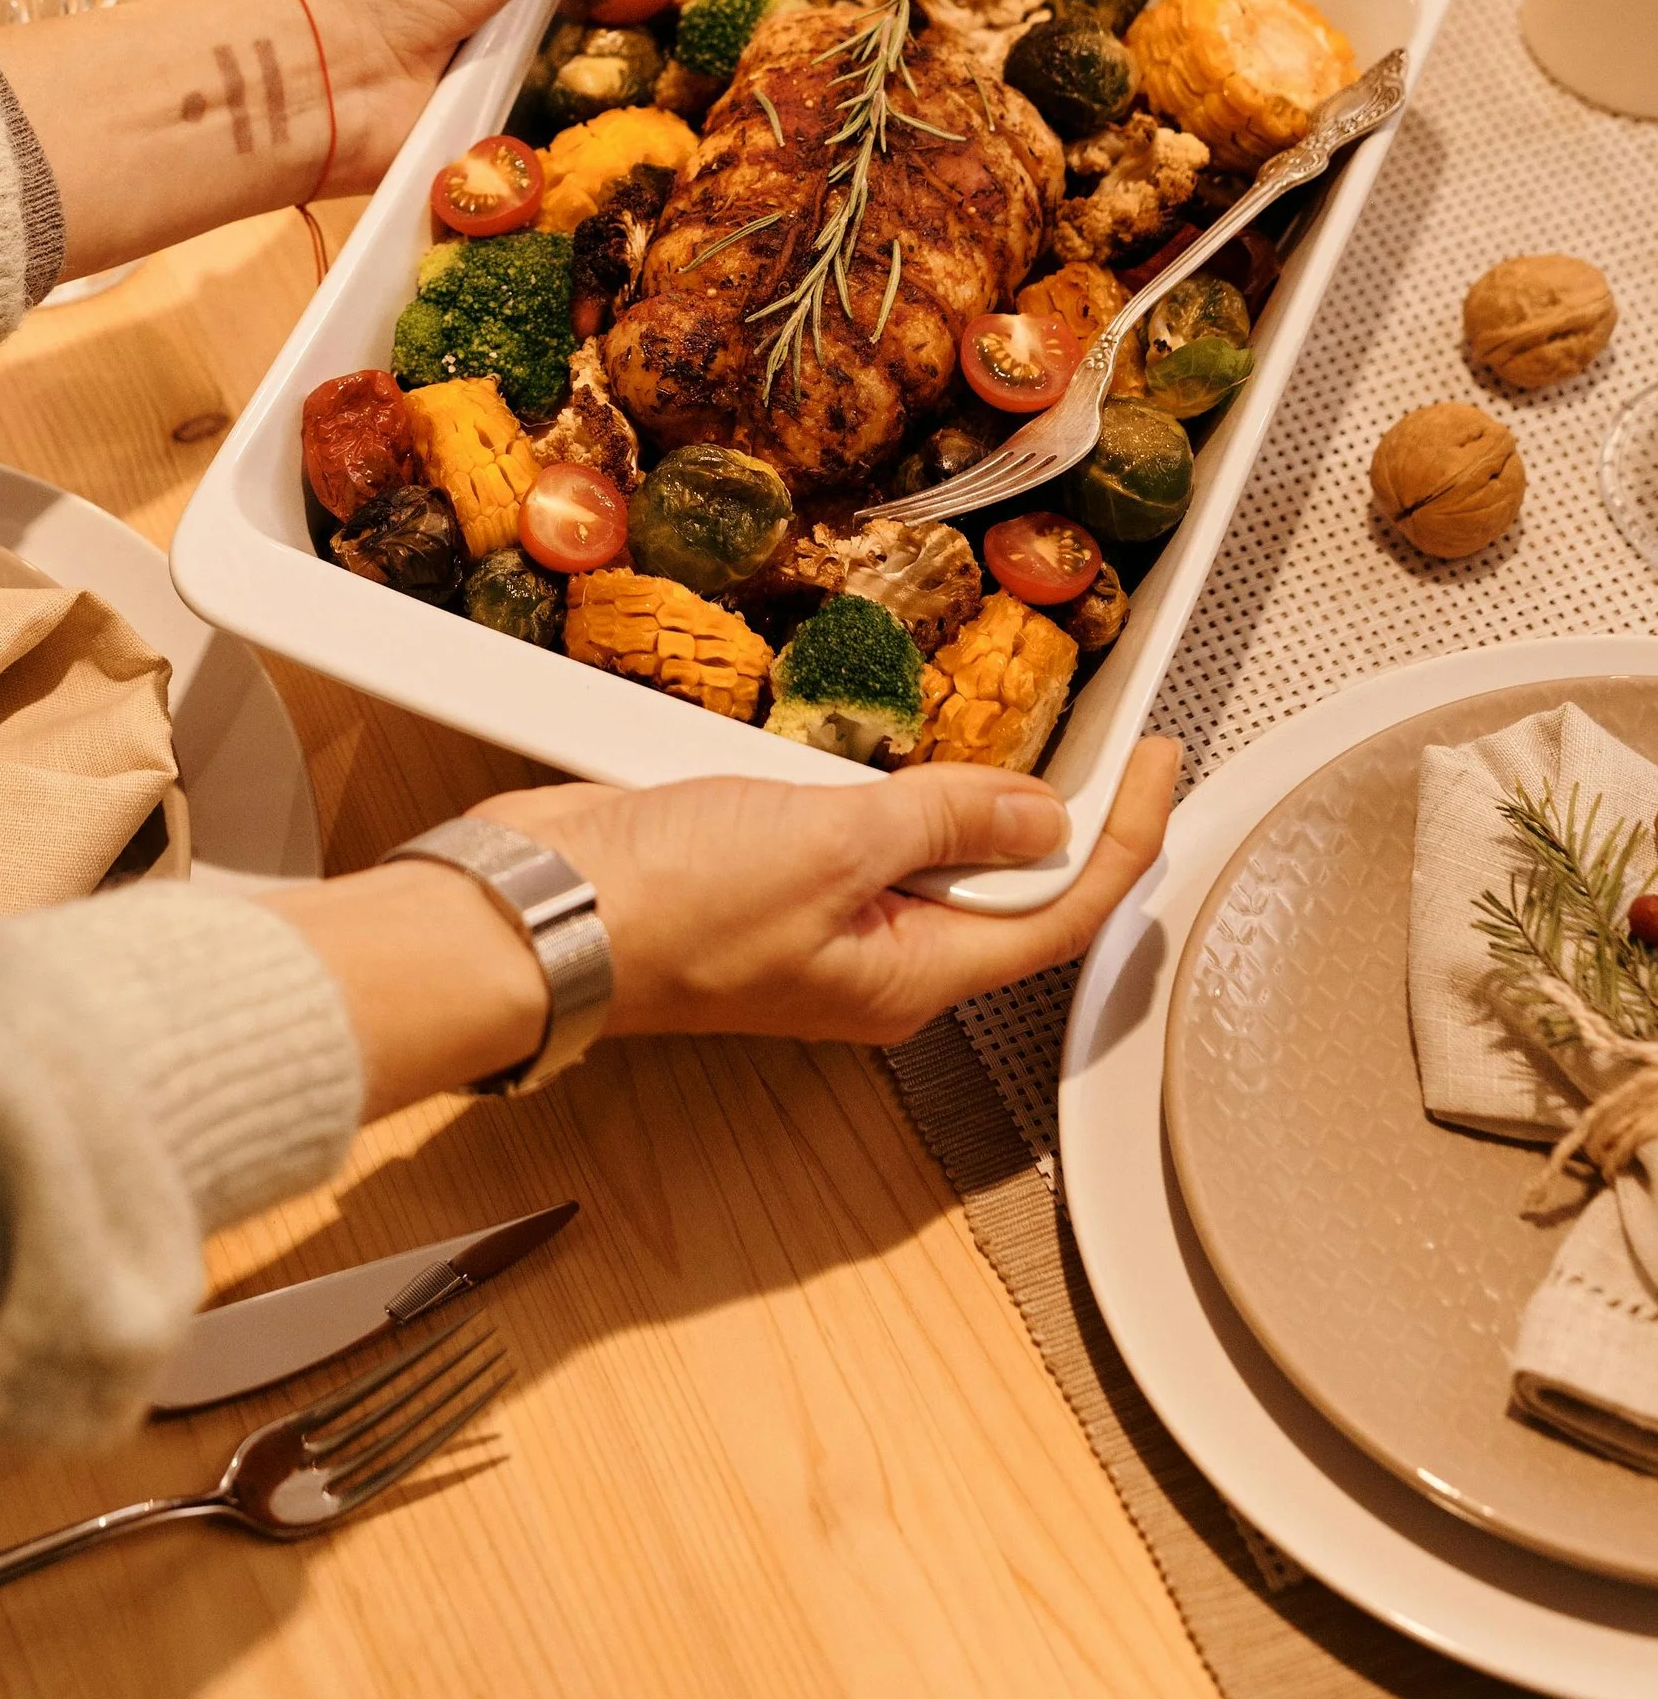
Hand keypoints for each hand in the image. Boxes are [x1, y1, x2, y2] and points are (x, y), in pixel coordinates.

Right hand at [478, 738, 1178, 1050]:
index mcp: (910, 977)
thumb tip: (1043, 817)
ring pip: (928, 853)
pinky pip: (856, 830)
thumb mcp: (833, 844)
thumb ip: (945, 821)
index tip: (1161, 763)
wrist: (538, 908)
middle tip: (1105, 730)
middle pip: (1001, 886)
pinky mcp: (766, 878)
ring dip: (959, 789)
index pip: (1059, 912)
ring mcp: (819, 924)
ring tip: (990, 721)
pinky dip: (879, 780)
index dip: (1126, 836)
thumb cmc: (666, 904)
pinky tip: (871, 741)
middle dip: (1055, 810)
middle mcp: (875, 962)